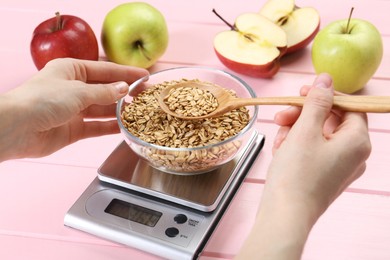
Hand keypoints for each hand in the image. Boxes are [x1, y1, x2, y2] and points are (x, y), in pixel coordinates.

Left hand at [0, 58, 147, 160]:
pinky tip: (125, 127)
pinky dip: (110, 127)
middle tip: (146, 96)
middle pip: (105, 89)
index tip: (145, 76)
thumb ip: (104, 92)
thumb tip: (124, 89)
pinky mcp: (74, 129)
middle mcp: (74, 88)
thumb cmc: (42, 100)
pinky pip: (97, 127)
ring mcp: (74, 110)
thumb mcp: (78, 90)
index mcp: (72, 70)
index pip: (105, 70)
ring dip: (120, 111)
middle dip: (125, 93)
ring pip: (102, 109)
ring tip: (140, 112)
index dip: (126, 73)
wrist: (17, 128)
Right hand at [236, 73, 370, 258]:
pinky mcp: (323, 176)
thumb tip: (326, 79)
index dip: (324, 96)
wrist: (284, 215)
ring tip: (278, 138)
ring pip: (317, 136)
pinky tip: (280, 151)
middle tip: (281, 115)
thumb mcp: (305, 130)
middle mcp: (353, 155)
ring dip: (295, 131)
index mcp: (357, 141)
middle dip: (302, 116)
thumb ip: (317, 101)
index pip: (348, 106)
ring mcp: (338, 167)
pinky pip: (312, 152)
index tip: (301, 93)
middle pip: (329, 121)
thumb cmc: (296, 174)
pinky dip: (295, 146)